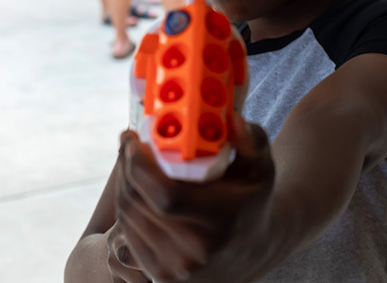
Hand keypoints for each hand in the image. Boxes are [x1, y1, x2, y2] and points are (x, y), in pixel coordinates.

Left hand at [112, 114, 274, 281]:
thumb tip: (232, 119)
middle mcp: (195, 252)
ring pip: (128, 217)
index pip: (164, 197)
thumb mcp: (261, 168)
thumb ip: (252, 141)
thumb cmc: (252, 201)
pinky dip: (127, 205)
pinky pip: (128, 232)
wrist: (252, 252)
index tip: (133, 138)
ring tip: (132, 160)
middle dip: (127, 167)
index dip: (139, 167)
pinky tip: (137, 188)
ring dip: (124, 183)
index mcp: (220, 222)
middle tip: (129, 142)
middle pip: (139, 203)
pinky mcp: (158, 276)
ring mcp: (174, 268)